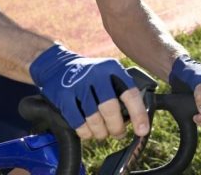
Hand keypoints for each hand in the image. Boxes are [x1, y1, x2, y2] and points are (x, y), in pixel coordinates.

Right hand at [30, 44, 147, 140]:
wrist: (59, 66)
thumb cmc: (92, 77)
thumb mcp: (109, 74)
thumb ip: (123, 92)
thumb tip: (137, 121)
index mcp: (112, 69)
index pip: (130, 94)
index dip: (138, 115)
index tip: (142, 131)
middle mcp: (96, 74)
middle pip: (110, 109)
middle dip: (116, 127)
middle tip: (118, 133)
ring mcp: (78, 85)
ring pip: (94, 119)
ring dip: (101, 133)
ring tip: (102, 133)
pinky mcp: (63, 96)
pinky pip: (78, 123)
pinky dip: (85, 132)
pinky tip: (88, 132)